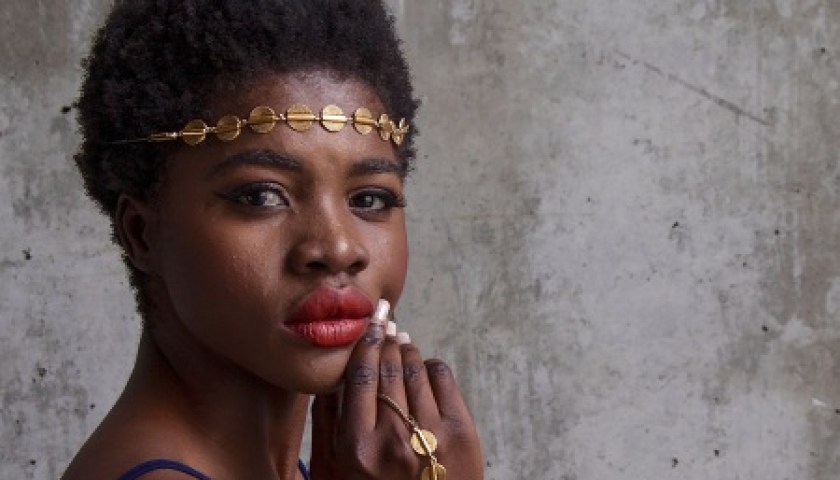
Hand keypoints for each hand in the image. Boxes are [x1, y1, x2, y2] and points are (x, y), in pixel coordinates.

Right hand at [310, 311, 482, 479]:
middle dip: (386, 340)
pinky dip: (431, 366)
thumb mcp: (334, 472)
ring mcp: (431, 433)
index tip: (367, 326)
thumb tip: (331, 380)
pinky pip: (443, 378)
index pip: (360, 376)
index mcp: (358, 447)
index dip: (365, 344)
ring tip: (402, 343)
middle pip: (389, 368)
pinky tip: (424, 368)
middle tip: (385, 324)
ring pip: (416, 367)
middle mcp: (394, 437)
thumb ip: (327, 427)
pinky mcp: (461, 432)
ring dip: (408, 350)